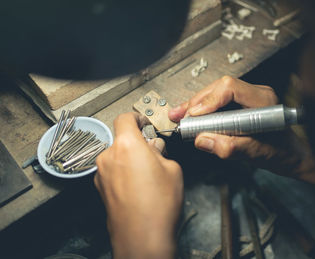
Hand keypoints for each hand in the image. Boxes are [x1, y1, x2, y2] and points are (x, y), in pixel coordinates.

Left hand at [95, 112, 182, 258]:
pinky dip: (123, 173)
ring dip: (130, 159)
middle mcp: (109, 156)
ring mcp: (102, 174)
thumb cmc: (157, 206)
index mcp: (127, 145)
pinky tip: (139, 187)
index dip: (136, 118)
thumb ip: (161, 152)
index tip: (143, 122)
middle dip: (137, 143)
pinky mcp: (100, 189)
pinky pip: (113, 172)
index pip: (125, 118)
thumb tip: (155, 148)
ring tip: (148, 175)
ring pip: (117, 156)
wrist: (141, 237)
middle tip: (153, 153)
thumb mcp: (172, 169)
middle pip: (121, 139)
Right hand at [169, 76, 277, 159]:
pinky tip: (189, 116)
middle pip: (219, 88)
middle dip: (197, 102)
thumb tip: (202, 140)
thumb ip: (231, 147)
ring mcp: (247, 98)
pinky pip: (218, 102)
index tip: (195, 115)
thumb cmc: (281, 153)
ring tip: (178, 115)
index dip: (209, 100)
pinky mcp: (240, 105)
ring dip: (196, 105)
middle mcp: (255, 94)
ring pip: (216, 93)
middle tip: (181, 117)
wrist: (291, 156)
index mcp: (263, 100)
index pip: (231, 88)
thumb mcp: (257, 154)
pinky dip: (202, 110)